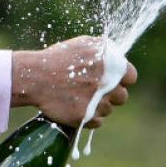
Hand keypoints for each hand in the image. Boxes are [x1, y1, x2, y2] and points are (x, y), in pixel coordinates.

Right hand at [12, 36, 137, 127]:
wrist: (34, 77)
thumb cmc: (57, 58)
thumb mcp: (83, 44)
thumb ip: (105, 50)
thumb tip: (117, 57)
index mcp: (111, 64)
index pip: (131, 77)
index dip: (121, 79)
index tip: (111, 81)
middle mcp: (108, 83)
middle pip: (122, 96)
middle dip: (110, 94)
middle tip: (92, 90)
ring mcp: (98, 101)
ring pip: (108, 110)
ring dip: (97, 105)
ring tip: (77, 97)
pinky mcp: (86, 117)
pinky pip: (96, 122)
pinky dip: (87, 117)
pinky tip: (74, 106)